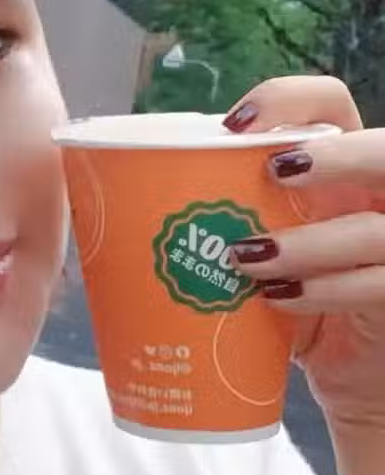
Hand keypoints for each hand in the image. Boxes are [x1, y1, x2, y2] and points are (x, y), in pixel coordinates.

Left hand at [224, 76, 384, 435]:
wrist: (349, 374)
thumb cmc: (295, 305)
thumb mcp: (260, 257)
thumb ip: (222, 229)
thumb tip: (116, 221)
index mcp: (340, 173)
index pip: (332, 106)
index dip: (291, 100)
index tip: (233, 123)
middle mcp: (379, 199)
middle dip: (334, 156)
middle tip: (274, 173)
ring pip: (376, 227)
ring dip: (310, 241)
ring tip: (251, 259)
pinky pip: (378, 282)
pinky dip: (323, 291)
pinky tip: (278, 302)